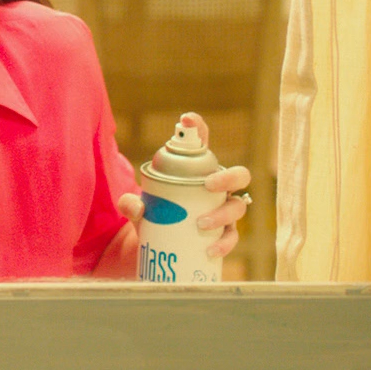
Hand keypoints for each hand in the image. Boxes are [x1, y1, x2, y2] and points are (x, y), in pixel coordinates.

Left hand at [114, 112, 252, 259]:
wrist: (161, 246)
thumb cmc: (157, 214)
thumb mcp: (141, 209)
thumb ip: (132, 205)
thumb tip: (132, 205)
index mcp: (198, 171)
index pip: (202, 144)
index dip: (197, 127)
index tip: (186, 119)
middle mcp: (219, 188)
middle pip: (239, 175)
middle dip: (228, 177)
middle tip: (208, 185)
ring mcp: (225, 211)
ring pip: (238, 207)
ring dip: (222, 214)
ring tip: (200, 224)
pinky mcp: (225, 234)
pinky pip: (232, 237)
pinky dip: (223, 243)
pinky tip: (210, 250)